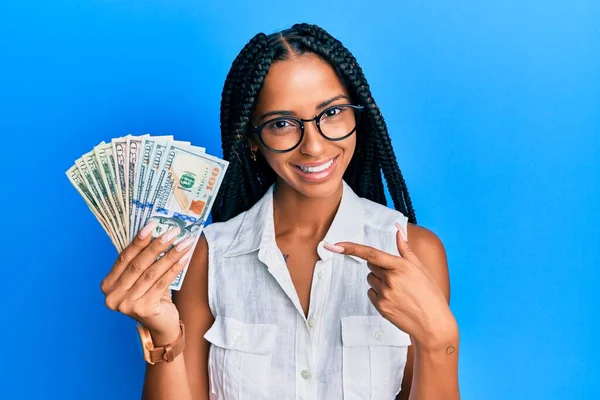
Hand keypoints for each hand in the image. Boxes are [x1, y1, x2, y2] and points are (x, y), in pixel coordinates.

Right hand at [100, 221, 193, 338]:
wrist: (161, 325)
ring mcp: (126, 305)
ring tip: (185, 242)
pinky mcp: (143, 309)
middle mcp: (113, 296)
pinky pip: (162, 283)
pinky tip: (185, 257)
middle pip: (138, 264)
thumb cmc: (152, 296)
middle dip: (157, 245)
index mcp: (108, 284)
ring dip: (170, 255)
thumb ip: (142, 260)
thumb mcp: (142, 278)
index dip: (138, 240)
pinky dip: (175, 268)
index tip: (152, 224)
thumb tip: (158, 231)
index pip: (124, 257)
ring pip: (152, 273)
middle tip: (173, 231)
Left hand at [324, 223, 456, 348]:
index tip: (335, 245)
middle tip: (398, 278)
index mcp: (401, 266)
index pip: (371, 253)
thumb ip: (405, 248)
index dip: (351, 248)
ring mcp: (385, 295)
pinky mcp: (381, 307)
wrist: (433, 323)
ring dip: (379, 281)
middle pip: (371, 266)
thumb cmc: (429, 293)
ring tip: (398, 290)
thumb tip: (398, 229)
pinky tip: (395, 300)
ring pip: (371, 280)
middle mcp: (391, 280)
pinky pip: (371, 293)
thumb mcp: (420, 268)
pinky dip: (379, 294)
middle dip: (380, 267)